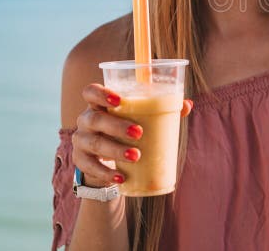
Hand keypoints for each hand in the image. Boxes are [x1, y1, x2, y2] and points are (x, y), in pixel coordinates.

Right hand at [72, 83, 193, 187]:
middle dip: (116, 126)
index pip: (91, 91)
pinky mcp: (81, 161)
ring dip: (115, 150)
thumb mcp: (140, 119)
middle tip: (139, 132)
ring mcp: (81, 141)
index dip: (101, 93)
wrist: (107, 161)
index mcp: (100, 104)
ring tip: (137, 156)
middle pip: (95, 119)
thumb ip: (162, 109)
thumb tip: (188, 104)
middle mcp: (86, 120)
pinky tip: (120, 177)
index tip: (119, 99)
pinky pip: (90, 167)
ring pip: (93, 143)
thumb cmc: (126, 131)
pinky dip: (106, 173)